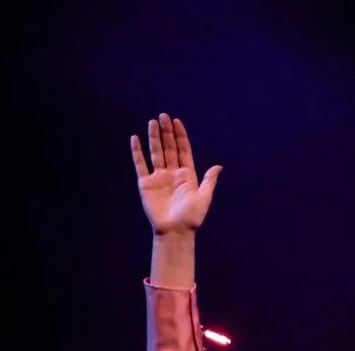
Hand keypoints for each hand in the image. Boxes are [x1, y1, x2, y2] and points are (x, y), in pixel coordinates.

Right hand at [129, 114, 220, 235]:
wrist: (175, 231)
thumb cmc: (192, 218)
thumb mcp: (204, 198)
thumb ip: (209, 181)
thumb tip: (218, 166)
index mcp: (187, 176)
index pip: (183, 151)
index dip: (180, 136)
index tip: (177, 121)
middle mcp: (172, 174)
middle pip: (169, 148)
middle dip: (166, 132)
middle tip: (163, 116)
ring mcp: (158, 177)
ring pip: (155, 152)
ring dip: (153, 138)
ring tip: (152, 122)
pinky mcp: (146, 183)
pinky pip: (140, 164)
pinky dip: (137, 152)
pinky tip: (135, 139)